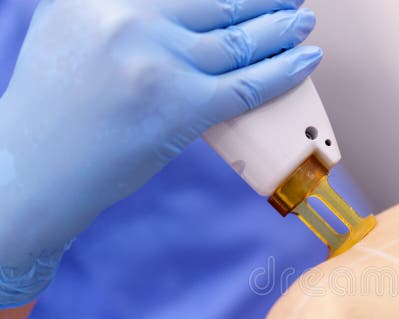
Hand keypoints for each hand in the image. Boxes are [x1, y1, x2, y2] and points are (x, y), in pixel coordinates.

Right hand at [0, 0, 321, 305]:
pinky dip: (284, 72)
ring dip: (283, 29)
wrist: (35, 166)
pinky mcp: (181, 107)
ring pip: (240, 41)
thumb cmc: (56, 101)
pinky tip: (308, 60)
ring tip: (303, 22)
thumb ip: (122, 4)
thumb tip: (186, 2)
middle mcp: (130, 18)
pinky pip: (247, 85)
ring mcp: (159, 63)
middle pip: (220, 2)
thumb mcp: (72, 24)